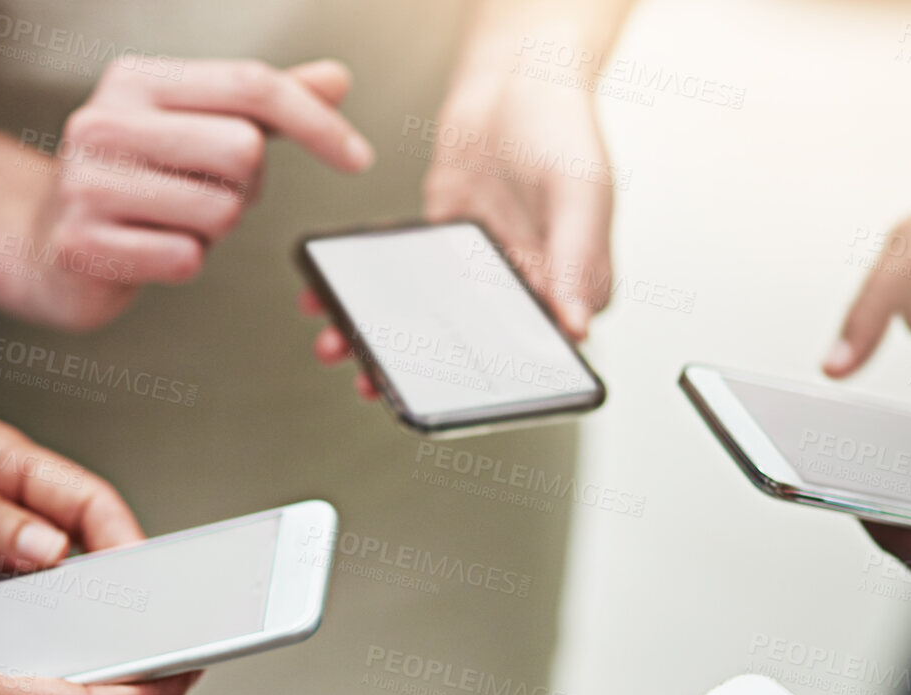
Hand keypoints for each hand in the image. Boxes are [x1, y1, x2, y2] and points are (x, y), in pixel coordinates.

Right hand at [16, 57, 371, 329]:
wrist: (43, 242)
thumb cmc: (136, 181)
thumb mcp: (195, 127)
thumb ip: (262, 105)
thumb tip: (337, 78)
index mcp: (137, 79)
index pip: (251, 85)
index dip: (316, 122)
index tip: (359, 158)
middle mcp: (105, 120)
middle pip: (242, 150)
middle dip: (247, 186)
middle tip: (210, 193)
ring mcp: (87, 183)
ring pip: (220, 211)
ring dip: (214, 229)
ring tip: (172, 220)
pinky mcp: (82, 244)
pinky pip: (185, 257)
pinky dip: (184, 260)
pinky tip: (150, 249)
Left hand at [305, 68, 613, 398]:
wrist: (518, 78)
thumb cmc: (563, 129)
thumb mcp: (582, 193)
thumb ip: (579, 261)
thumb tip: (578, 327)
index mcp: (566, 289)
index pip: (532, 357)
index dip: (489, 388)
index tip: (447, 401)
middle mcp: (522, 289)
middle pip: (468, 349)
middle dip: (417, 371)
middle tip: (374, 385)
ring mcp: (479, 272)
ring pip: (428, 323)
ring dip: (382, 339)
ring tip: (339, 348)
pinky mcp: (442, 248)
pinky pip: (401, 282)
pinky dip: (366, 292)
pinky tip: (329, 298)